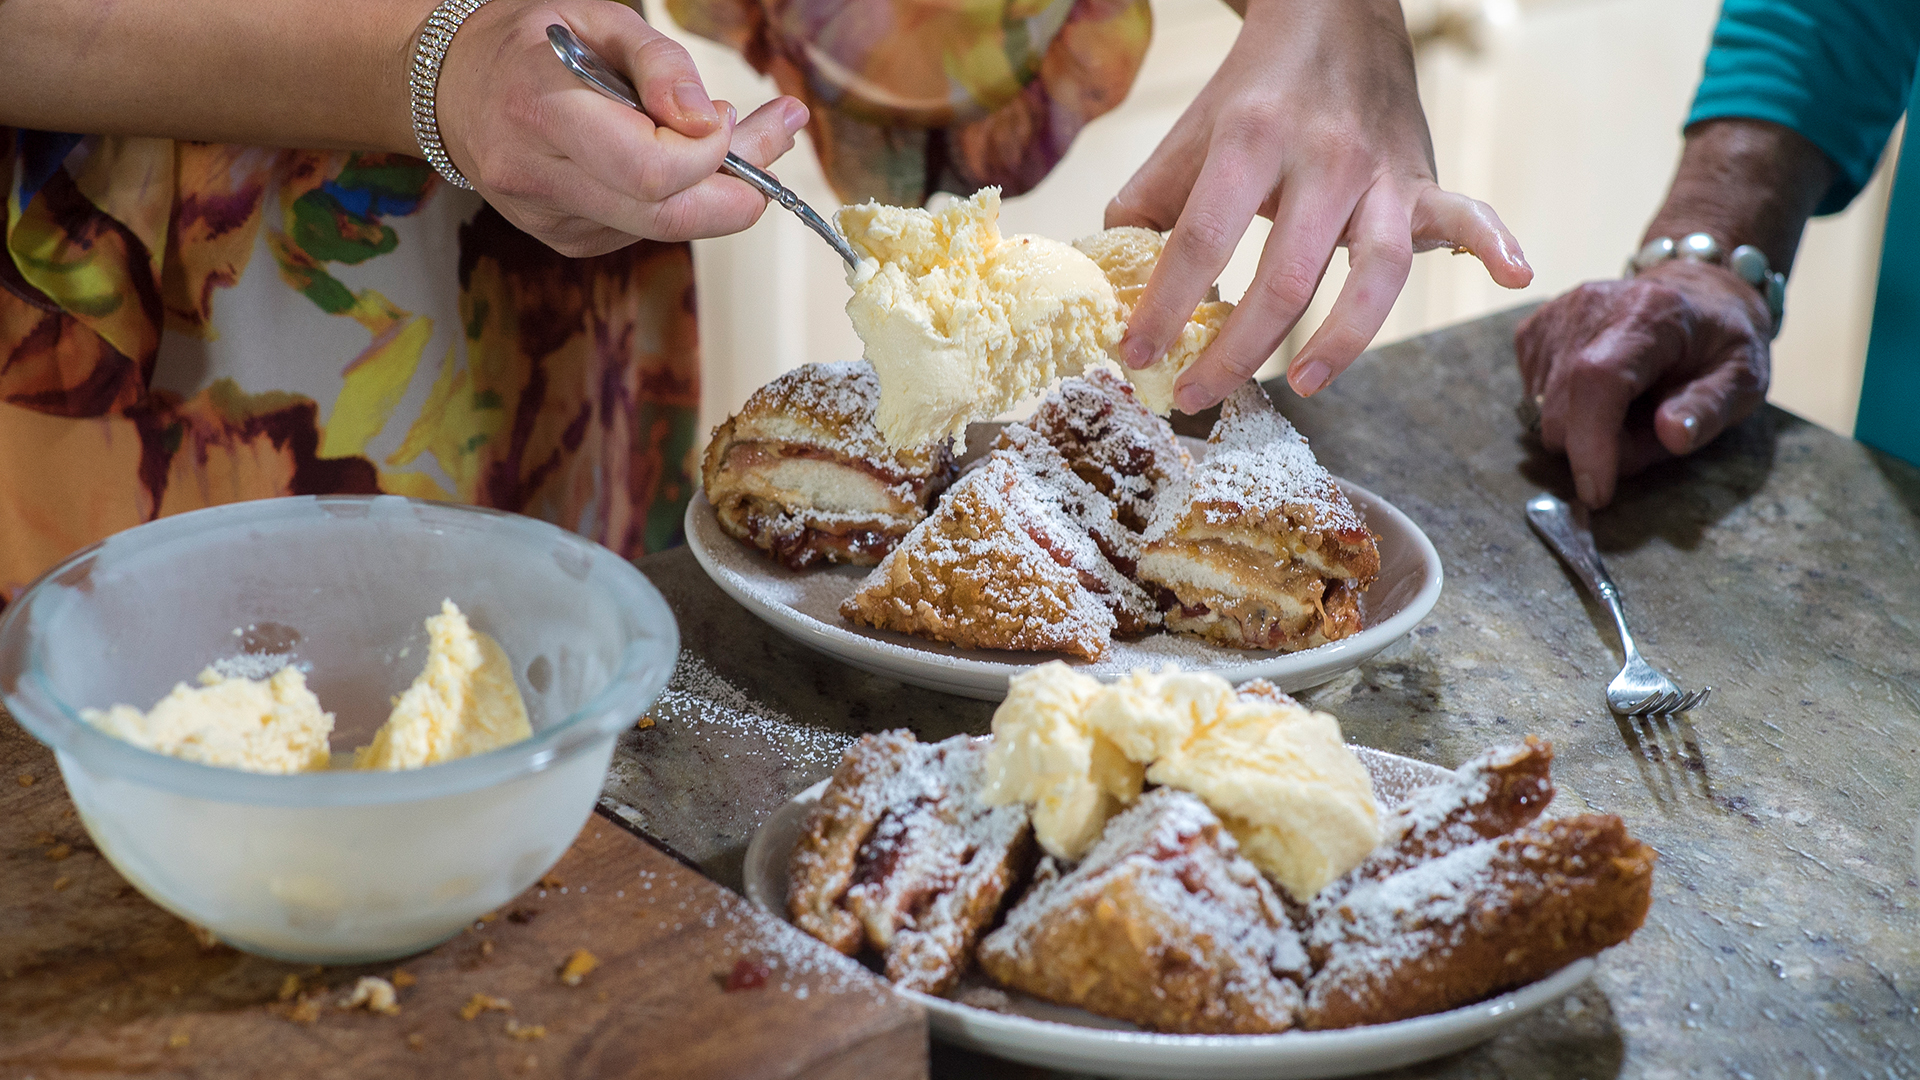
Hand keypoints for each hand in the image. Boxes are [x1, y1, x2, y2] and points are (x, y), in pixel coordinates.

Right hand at [435, 0, 808, 255]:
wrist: (454, 87)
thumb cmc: (532, 43)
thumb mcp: (599, 19)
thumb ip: (662, 64)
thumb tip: (709, 121)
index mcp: (541, 114)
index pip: (652, 170)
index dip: (710, 151)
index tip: (725, 113)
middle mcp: (538, 179)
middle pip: (669, 217)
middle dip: (740, 185)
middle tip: (776, 132)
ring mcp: (550, 221)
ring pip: (665, 228)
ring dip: (717, 189)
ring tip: (728, 132)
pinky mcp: (566, 241)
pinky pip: (644, 229)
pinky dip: (675, 197)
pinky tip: (669, 156)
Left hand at [1106, 0, 1530, 412]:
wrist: (1334, 11)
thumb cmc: (1254, 90)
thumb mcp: (1190, 133)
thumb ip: (1146, 202)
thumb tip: (1108, 276)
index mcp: (1250, 139)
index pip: (1202, 240)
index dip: (1165, 306)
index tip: (1135, 356)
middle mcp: (1323, 157)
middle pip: (1287, 276)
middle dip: (1238, 348)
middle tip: (1197, 395)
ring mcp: (1381, 172)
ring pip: (1377, 270)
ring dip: (1342, 338)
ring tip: (1303, 384)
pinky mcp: (1422, 179)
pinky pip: (1468, 212)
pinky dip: (1495, 242)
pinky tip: (1516, 274)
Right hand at [1513, 260, 1771, 507]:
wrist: (1693, 293)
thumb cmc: (1720, 341)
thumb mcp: (1744, 378)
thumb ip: (1710, 408)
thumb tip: (1672, 435)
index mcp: (1650, 313)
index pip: (1598, 379)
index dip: (1590, 441)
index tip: (1598, 494)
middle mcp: (1590, 307)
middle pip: (1564, 410)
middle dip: (1599, 448)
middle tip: (1648, 436)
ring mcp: (1554, 318)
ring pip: (1545, 413)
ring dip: (1584, 432)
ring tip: (1630, 408)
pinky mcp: (1532, 332)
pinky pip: (1535, 400)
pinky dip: (1566, 413)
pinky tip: (1601, 393)